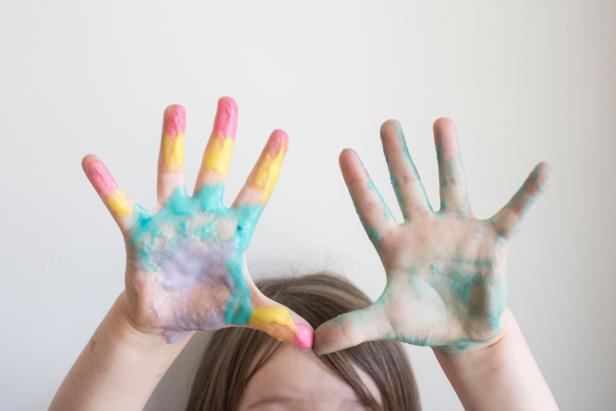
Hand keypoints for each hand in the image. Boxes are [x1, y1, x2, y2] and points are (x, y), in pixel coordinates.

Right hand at [82, 97, 311, 348]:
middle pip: (215, 170)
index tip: (282, 133)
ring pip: (172, 175)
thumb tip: (312, 340)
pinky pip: (122, 207)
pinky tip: (92, 162)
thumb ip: (277, 320)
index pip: (256, 192)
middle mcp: (203, 217)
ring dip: (173, 144)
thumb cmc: (210, 304)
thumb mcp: (247, 310)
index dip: (268, 165)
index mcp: (233, 231)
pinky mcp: (140, 235)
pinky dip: (108, 187)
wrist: (171, 318)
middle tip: (228, 101)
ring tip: (176, 109)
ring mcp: (171, 221)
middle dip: (222, 137)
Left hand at [314, 118, 548, 353]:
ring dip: (448, 155)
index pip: (372, 209)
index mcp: (395, 245)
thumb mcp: (386, 322)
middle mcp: (424, 229)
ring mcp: (457, 230)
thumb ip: (354, 326)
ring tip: (441, 122)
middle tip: (387, 124)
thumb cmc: (422, 319)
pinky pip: (513, 212)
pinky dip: (528, 193)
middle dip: (398, 156)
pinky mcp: (491, 241)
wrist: (461, 331)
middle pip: (408, 186)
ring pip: (452, 185)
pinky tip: (543, 169)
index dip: (359, 183)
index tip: (345, 152)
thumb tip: (315, 344)